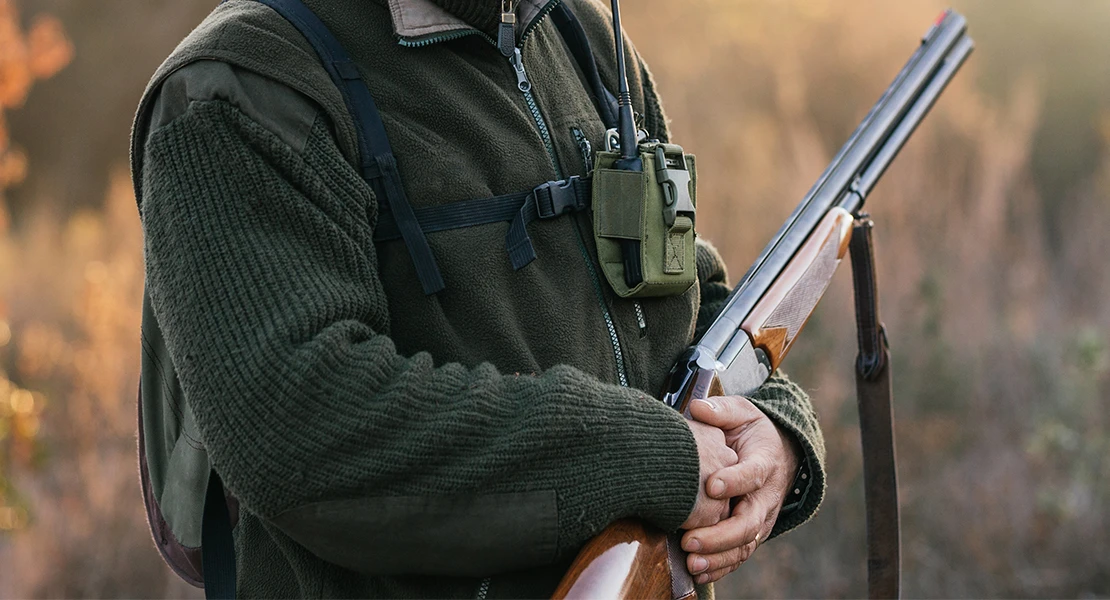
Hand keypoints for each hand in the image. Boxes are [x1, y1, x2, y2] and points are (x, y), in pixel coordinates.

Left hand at [681, 396, 800, 583]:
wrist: (779, 455)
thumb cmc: (751, 433)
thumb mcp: (742, 413)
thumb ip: (721, 410)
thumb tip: (698, 408)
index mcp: (764, 463)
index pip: (752, 474)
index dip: (734, 481)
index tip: (711, 486)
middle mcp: (766, 497)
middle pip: (749, 521)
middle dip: (720, 533)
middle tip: (689, 538)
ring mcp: (760, 519)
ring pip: (744, 544)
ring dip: (718, 556)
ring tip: (692, 561)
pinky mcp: (751, 534)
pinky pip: (739, 555)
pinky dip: (721, 567)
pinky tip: (698, 572)